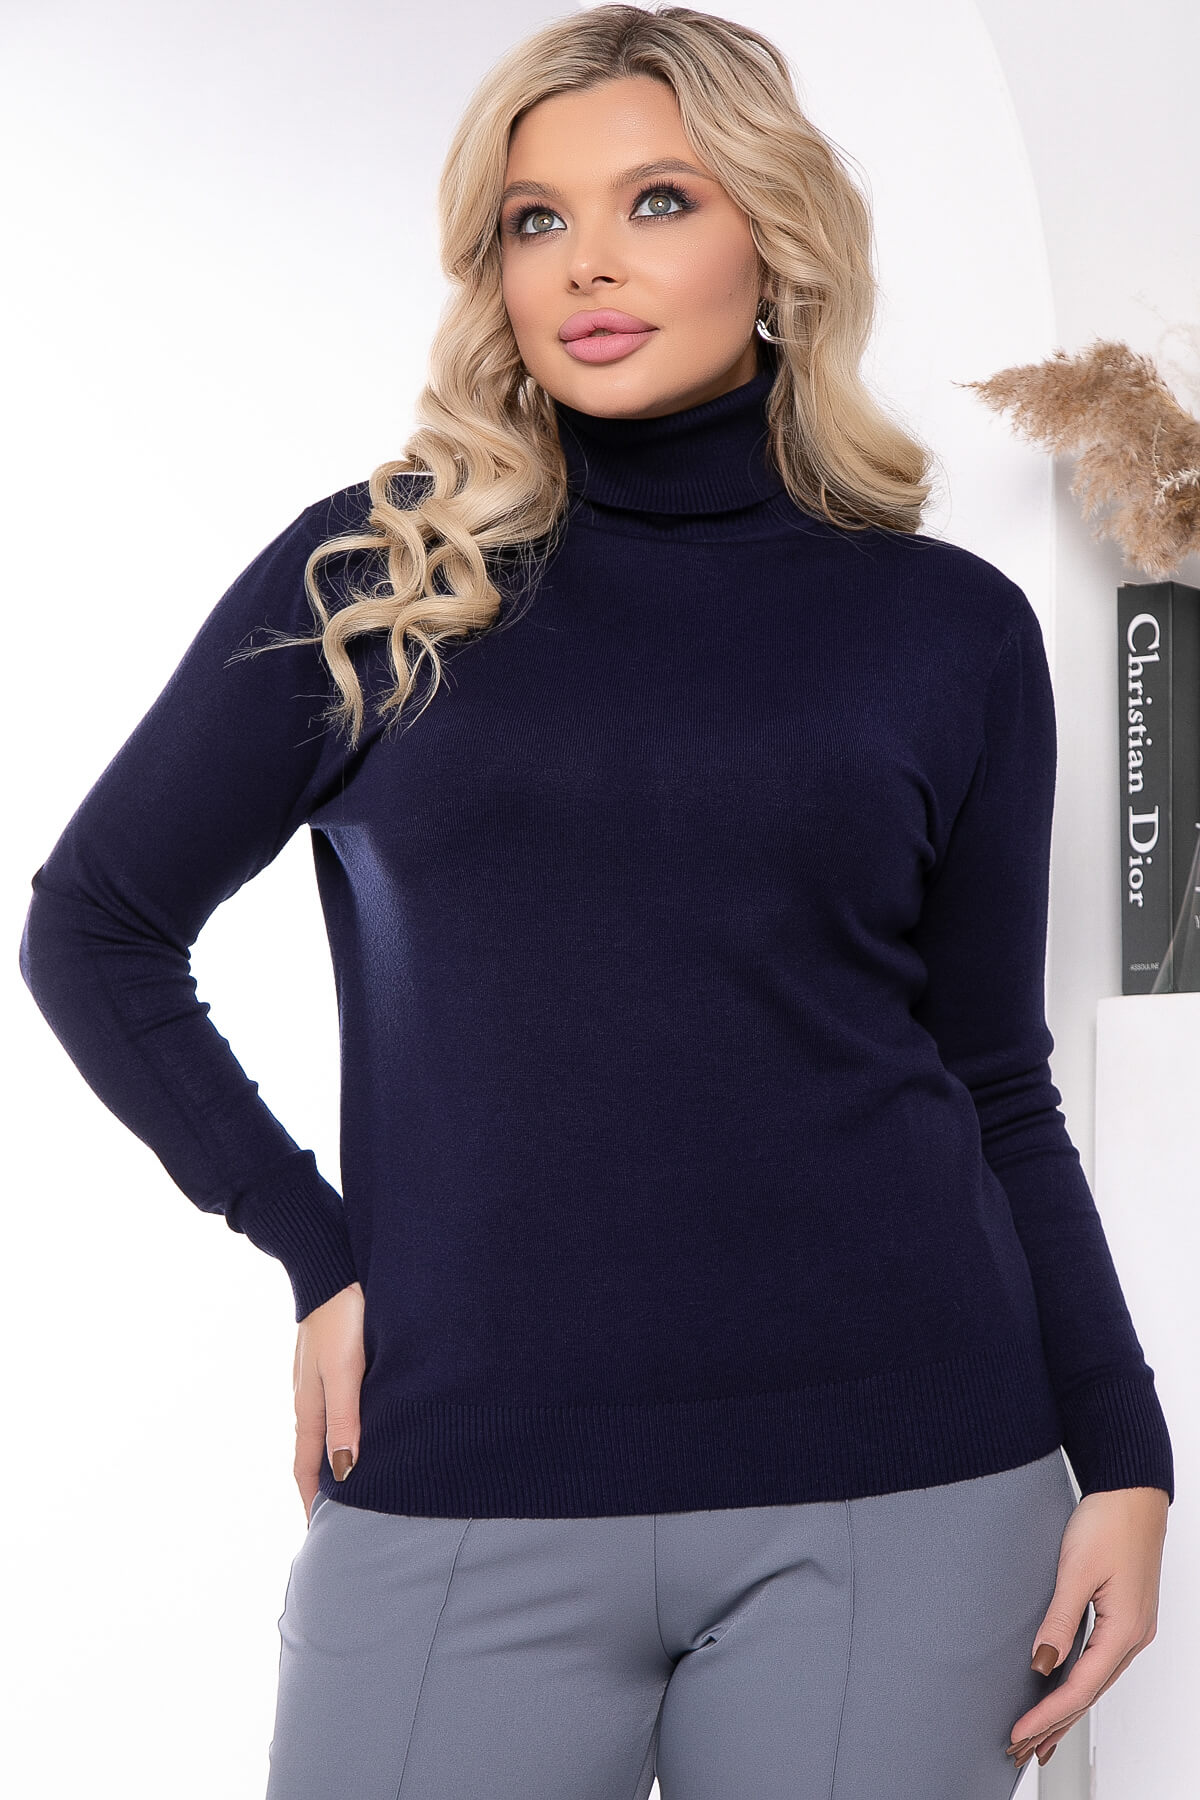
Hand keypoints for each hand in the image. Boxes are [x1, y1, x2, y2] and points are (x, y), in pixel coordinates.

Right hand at [292, 1280, 365, 1521]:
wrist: (332, 1269)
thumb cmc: (340, 1318)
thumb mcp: (344, 1372)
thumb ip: (345, 1419)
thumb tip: (345, 1471)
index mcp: (310, 1408)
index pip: (305, 1468)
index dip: (313, 1501)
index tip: (320, 1534)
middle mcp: (310, 1399)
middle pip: (314, 1455)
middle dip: (322, 1487)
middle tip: (340, 1519)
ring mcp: (319, 1380)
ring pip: (325, 1431)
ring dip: (334, 1459)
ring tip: (352, 1484)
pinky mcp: (332, 1362)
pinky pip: (334, 1409)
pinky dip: (342, 1431)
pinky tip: (360, 1430)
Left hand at [1006, 1485, 1168, 1769]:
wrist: (1131, 1490)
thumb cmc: (1109, 1520)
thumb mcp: (1077, 1569)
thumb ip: (1059, 1618)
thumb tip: (1042, 1664)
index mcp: (1124, 1630)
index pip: (1080, 1688)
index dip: (1048, 1717)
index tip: (1018, 1735)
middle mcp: (1132, 1636)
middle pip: (1090, 1694)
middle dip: (1055, 1726)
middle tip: (1022, 1750)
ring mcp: (1131, 1628)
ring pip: (1095, 1682)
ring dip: (1066, 1710)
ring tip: (1038, 1736)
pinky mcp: (1124, 1616)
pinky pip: (1099, 1663)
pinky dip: (1078, 1684)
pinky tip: (1062, 1692)